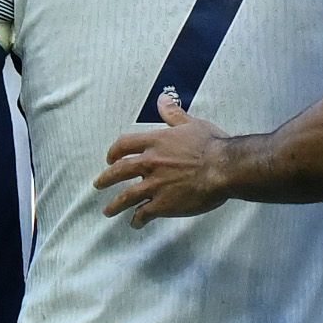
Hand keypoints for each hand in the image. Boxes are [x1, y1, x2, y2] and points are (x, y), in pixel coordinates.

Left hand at [95, 91, 232, 223]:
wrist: (224, 168)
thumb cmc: (212, 145)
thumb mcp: (192, 124)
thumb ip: (174, 114)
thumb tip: (162, 99)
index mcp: (156, 142)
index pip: (125, 145)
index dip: (114, 152)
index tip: (110, 158)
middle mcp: (150, 163)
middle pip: (119, 172)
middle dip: (106, 179)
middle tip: (98, 184)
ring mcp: (155, 185)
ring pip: (126, 197)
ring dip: (115, 205)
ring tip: (108, 211)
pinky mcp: (163, 204)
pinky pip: (144, 213)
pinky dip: (137, 219)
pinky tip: (136, 223)